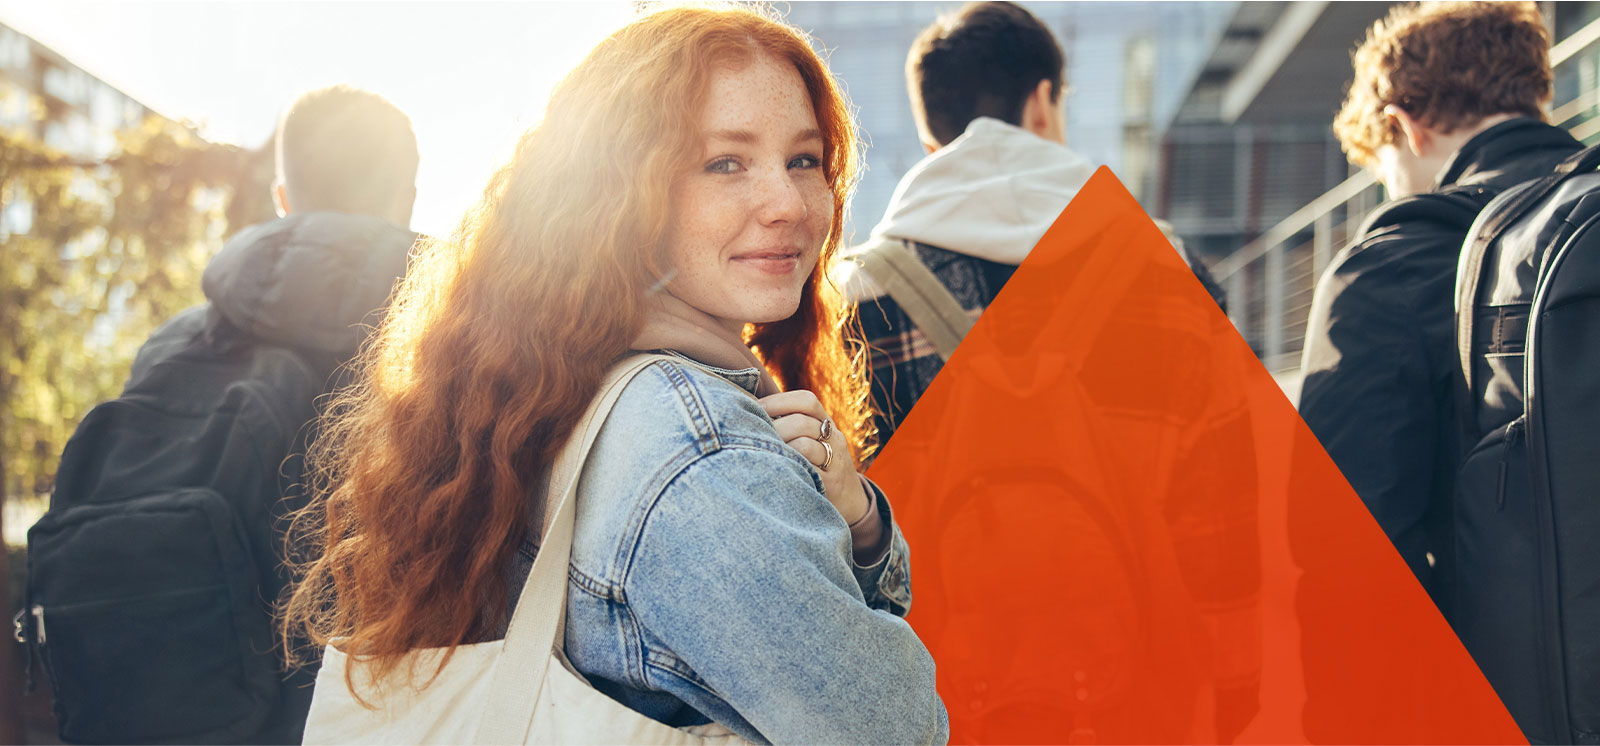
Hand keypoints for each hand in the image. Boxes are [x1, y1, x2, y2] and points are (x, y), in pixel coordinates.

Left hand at [759, 390, 869, 523]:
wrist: (852, 502)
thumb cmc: (820, 467)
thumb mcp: (815, 442)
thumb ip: (792, 425)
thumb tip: (750, 408)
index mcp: (827, 425)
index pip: (807, 401)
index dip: (779, 401)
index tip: (756, 408)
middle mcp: (834, 439)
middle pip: (802, 423)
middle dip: (773, 427)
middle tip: (752, 435)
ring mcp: (834, 462)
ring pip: (804, 445)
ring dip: (778, 448)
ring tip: (762, 454)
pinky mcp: (831, 485)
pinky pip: (808, 472)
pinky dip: (789, 468)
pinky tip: (774, 470)